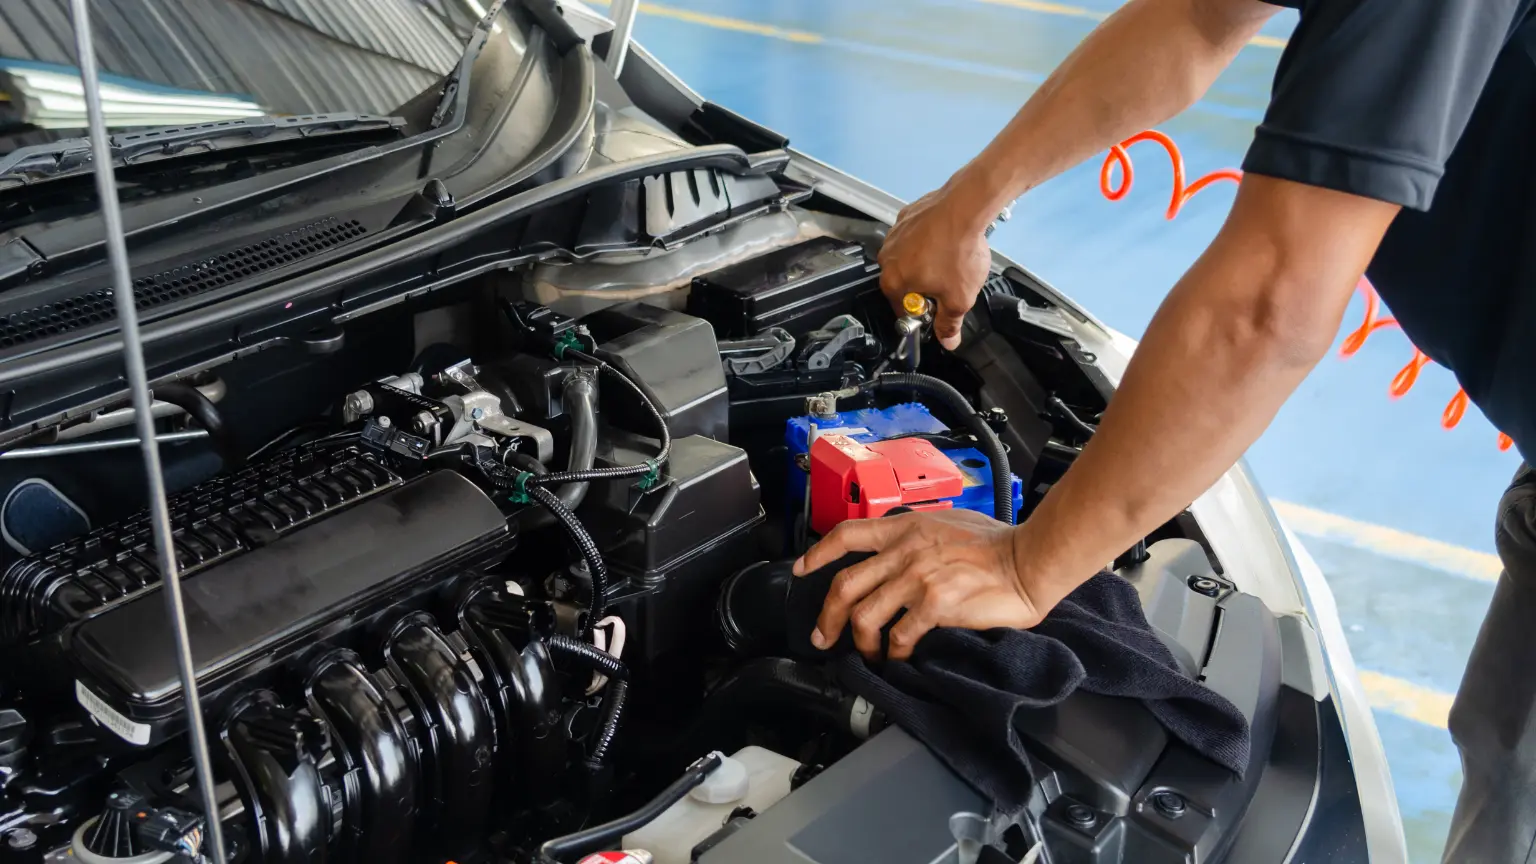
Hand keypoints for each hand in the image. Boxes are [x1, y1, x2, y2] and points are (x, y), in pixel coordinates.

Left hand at [792, 509, 1043, 660]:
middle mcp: (904, 551)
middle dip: (827, 616)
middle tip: (823, 636)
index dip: (818, 554)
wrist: (1028, 561)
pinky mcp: (934, 605)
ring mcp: (917, 578)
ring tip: (868, 654)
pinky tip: (899, 657)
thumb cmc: (997, 543)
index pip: (846, 534)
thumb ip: (917, 536)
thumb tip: (900, 552)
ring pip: (865, 615)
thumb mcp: (947, 523)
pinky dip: (894, 652)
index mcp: (905, 528)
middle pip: (844, 585)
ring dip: (860, 642)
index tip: (802, 570)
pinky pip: (899, 636)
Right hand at [878, 183, 993, 349]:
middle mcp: (886, 258)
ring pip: (908, 259)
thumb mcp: (959, 300)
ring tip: (950, 260)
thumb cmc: (958, 254)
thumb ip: (949, 324)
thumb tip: (948, 342)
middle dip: (924, 288)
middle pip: (904, 283)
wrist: (965, 206)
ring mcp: (894, 234)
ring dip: (925, 264)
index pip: (903, 310)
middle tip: (948, 284)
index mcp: (892, 282)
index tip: (939, 310)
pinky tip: (946, 241)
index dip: (923, 314)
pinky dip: (927, 241)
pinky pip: (914, 237)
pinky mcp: (906, 216)